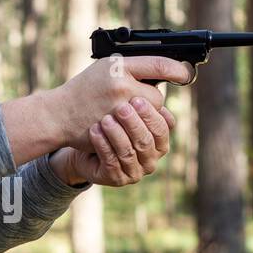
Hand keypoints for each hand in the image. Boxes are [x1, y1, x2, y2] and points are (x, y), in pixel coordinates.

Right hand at [41, 55, 192, 152]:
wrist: (59, 114)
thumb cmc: (84, 88)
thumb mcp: (107, 67)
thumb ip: (134, 68)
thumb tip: (167, 71)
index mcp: (119, 66)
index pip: (159, 65)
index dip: (177, 70)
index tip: (186, 74)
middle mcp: (120, 85)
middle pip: (157, 96)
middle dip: (150, 100)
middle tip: (133, 100)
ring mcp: (118, 109)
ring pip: (149, 115)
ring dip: (144, 116)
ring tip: (125, 112)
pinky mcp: (115, 129)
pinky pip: (139, 130)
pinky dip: (135, 129)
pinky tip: (122, 125)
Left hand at [51, 97, 176, 186]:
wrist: (84, 140)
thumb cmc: (110, 119)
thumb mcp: (127, 103)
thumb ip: (145, 94)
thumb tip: (169, 73)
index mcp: (160, 141)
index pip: (163, 128)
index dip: (151, 114)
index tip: (136, 98)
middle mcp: (151, 159)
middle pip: (147, 141)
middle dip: (134, 124)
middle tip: (121, 107)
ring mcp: (135, 171)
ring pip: (129, 152)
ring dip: (117, 134)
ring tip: (105, 119)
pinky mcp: (116, 178)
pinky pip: (111, 161)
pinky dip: (103, 145)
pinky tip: (95, 131)